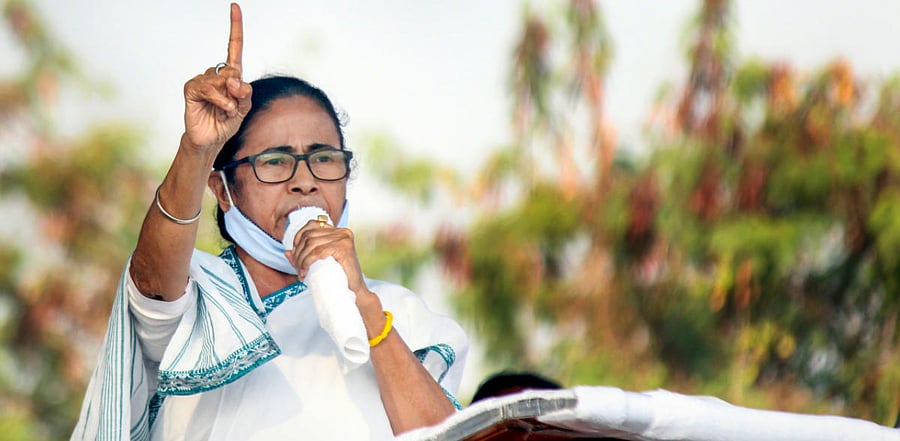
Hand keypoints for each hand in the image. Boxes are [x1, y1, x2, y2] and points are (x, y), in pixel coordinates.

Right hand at [182, 3, 251, 151]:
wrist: (211, 140)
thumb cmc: (226, 122)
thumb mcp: (243, 109)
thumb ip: (245, 94)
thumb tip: (236, 80)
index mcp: (230, 76)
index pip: (234, 47)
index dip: (235, 27)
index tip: (235, 7)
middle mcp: (215, 74)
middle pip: (233, 71)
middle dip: (238, 92)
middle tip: (233, 106)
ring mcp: (202, 80)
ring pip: (222, 81)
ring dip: (229, 100)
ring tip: (225, 111)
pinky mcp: (192, 88)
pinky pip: (209, 88)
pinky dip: (219, 100)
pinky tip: (221, 110)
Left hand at [286, 222, 369, 295]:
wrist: (355, 292)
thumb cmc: (338, 278)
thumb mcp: (319, 263)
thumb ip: (304, 256)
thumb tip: (286, 252)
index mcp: (338, 231)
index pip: (311, 225)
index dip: (298, 237)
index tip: (295, 253)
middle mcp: (342, 232)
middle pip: (309, 235)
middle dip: (298, 253)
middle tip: (298, 269)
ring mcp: (344, 238)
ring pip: (311, 243)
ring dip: (301, 259)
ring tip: (301, 272)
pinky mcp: (344, 248)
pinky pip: (318, 251)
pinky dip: (307, 262)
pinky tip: (305, 272)